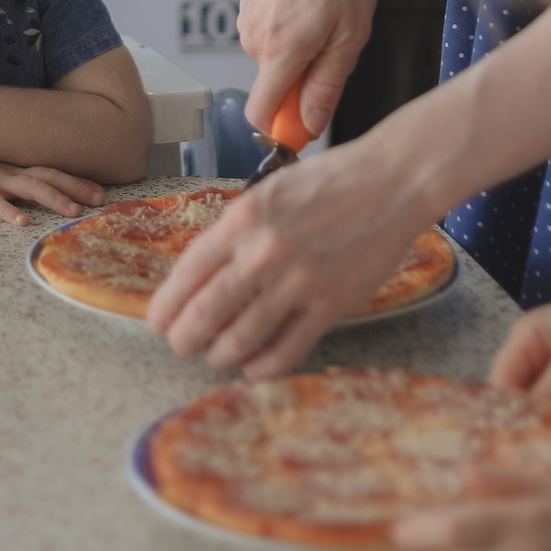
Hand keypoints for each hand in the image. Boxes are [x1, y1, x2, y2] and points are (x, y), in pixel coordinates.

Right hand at [0, 149, 102, 224]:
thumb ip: (8, 182)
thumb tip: (31, 196)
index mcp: (14, 168)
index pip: (51, 172)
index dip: (76, 180)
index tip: (100, 191)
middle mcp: (9, 171)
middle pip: (49, 177)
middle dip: (77, 187)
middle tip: (100, 200)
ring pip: (29, 188)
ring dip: (54, 198)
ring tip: (73, 211)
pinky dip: (8, 211)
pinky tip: (22, 221)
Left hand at [145, 139, 427, 376]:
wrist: (391, 181)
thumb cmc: (331, 180)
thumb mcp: (270, 192)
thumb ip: (237, 230)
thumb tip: (205, 271)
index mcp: (243, 219)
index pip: (188, 273)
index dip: (167, 305)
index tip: (158, 321)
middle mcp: (263, 253)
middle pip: (205, 313)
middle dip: (184, 338)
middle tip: (181, 345)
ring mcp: (298, 282)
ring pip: (241, 338)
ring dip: (220, 354)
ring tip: (216, 356)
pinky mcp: (330, 304)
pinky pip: (286, 350)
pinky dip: (263, 367)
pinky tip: (253, 370)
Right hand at [239, 0, 380, 143]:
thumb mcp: (351, 34)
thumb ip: (326, 86)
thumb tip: (310, 123)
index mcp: (279, 49)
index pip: (260, 116)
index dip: (282, 130)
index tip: (305, 127)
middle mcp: (254, 34)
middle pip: (271, 86)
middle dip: (301, 81)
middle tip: (336, 46)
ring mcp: (248, 13)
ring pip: (271, 57)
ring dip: (299, 49)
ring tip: (327, 13)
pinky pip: (269, 31)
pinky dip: (290, 25)